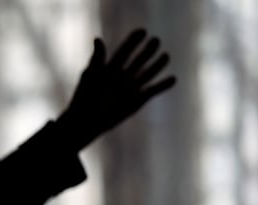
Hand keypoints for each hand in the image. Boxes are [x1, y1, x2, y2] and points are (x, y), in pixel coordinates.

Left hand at [57, 28, 175, 150]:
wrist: (86, 120)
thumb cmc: (84, 98)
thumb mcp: (90, 75)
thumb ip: (98, 58)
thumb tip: (98, 39)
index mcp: (110, 69)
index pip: (125, 51)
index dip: (133, 41)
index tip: (142, 31)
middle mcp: (122, 77)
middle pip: (138, 60)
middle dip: (147, 51)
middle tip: (156, 40)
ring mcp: (130, 89)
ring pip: (147, 74)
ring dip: (157, 65)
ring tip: (166, 56)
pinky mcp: (137, 101)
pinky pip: (152, 91)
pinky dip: (162, 86)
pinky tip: (173, 79)